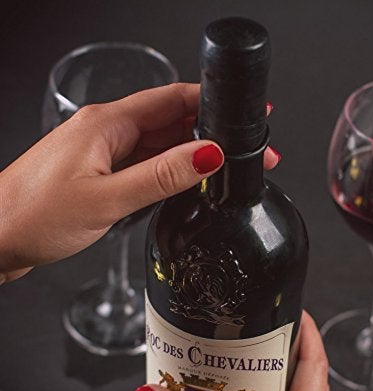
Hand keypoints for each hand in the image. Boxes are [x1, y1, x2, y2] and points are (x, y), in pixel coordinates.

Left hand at [0, 83, 279, 282]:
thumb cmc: (33, 215)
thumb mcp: (106, 198)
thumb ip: (160, 177)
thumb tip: (207, 155)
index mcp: (106, 124)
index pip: (171, 99)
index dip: (212, 102)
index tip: (243, 111)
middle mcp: (107, 132)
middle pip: (171, 121)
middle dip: (212, 133)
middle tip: (244, 153)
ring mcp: (104, 152)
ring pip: (161, 145)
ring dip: (194, 153)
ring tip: (223, 170)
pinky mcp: (102, 173)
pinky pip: (146, 164)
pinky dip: (171, 170)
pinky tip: (187, 183)